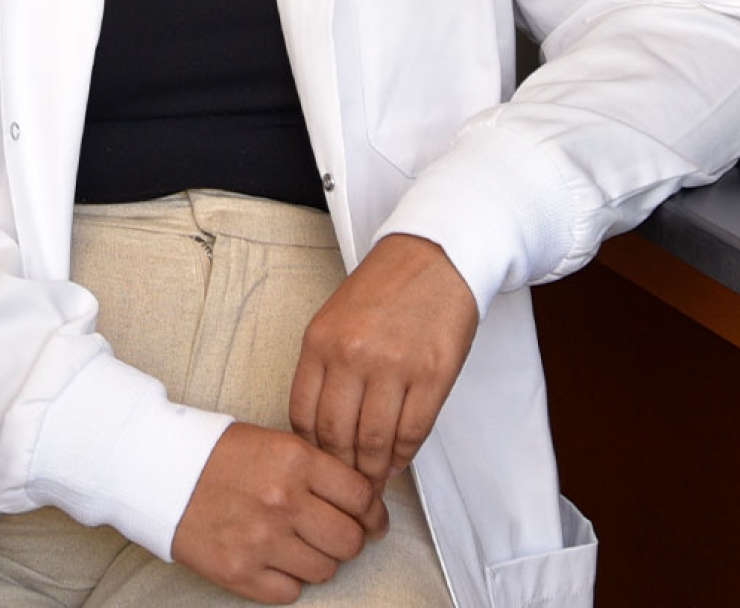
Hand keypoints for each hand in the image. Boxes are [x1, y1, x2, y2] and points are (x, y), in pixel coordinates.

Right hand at [172, 422, 389, 604]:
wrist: (159, 472)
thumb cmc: (216, 455)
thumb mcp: (275, 442)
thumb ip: (318, 470)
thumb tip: (360, 501)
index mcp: (296, 461)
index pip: (361, 496)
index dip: (374, 512)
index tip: (373, 519)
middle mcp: (283, 501)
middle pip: (350, 540)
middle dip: (352, 540)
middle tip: (341, 536)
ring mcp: (261, 540)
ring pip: (325, 570)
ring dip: (320, 561)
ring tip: (301, 546)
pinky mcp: (239, 572)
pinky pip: (290, 592)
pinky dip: (289, 581)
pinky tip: (277, 561)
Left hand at [287, 233, 480, 482]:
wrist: (435, 255)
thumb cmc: (386, 288)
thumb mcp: (335, 320)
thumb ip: (324, 370)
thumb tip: (321, 431)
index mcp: (321, 342)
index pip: (304, 417)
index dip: (312, 452)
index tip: (320, 465)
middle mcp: (353, 355)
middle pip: (337, 436)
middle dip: (342, 469)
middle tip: (348, 484)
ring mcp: (395, 365)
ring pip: (375, 442)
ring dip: (374, 470)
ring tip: (374, 479)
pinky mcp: (433, 374)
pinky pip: (412, 431)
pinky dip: (404, 455)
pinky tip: (399, 459)